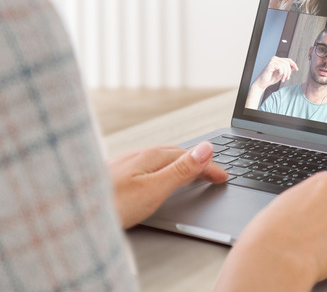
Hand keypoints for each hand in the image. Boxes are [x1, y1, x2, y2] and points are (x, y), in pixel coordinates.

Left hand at [108, 142, 228, 228]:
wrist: (70, 212)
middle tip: (214, 173)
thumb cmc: (111, 205)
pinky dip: (163, 169)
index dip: (210, 166)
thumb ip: (182, 169)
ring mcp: (124, 162)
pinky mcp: (113, 173)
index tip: (223, 176)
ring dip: (180, 163)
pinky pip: (146, 165)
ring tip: (191, 171)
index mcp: (151, 156)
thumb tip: (206, 148)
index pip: (191, 156)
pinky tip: (156, 177)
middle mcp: (137, 154)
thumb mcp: (154, 189)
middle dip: (198, 161)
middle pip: (176, 153)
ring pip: (160, 158)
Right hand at [255, 56, 298, 88]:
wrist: (263, 83)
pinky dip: (281, 73)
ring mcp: (272, 60)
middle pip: (287, 63)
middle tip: (287, 78)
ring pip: (285, 65)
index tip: (297, 69)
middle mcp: (275, 58)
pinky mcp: (271, 64)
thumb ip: (287, 70)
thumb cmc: (271, 78)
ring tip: (282, 79)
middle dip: (289, 72)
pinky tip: (277, 76)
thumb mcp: (282, 74)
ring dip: (285, 74)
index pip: (288, 60)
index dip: (294, 64)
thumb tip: (294, 67)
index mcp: (278, 60)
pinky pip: (280, 67)